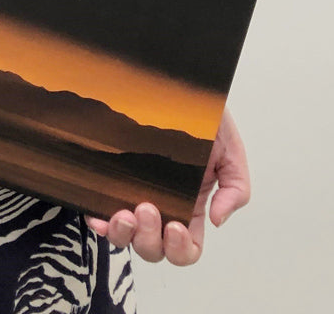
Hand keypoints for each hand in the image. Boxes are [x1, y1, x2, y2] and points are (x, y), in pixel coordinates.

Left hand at [85, 108, 249, 265]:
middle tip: (147, 207)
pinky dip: (98, 221)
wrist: (175, 82)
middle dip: (150, 239)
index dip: (181, 249)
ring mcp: (134, 190)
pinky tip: (98, 214)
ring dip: (124, 235)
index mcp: (191, 204)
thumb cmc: (202, 114)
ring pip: (125, 236)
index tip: (176, 225)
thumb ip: (235, 188)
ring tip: (125, 212)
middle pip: (153, 248)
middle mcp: (161, 203)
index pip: (187, 247)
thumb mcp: (231, 150)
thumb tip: (217, 220)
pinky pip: (99, 209)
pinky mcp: (111, 175)